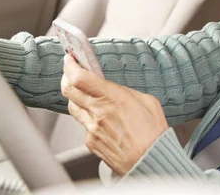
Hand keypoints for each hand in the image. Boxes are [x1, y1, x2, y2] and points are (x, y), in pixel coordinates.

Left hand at [61, 54, 168, 175]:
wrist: (151, 161)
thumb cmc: (153, 133)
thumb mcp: (147, 101)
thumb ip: (126, 92)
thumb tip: (115, 89)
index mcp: (113, 97)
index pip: (79, 77)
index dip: (70, 65)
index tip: (70, 59)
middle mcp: (99, 112)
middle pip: (68, 89)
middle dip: (66, 76)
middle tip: (70, 71)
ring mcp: (92, 128)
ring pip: (72, 107)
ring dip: (75, 96)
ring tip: (83, 93)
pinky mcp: (91, 142)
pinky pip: (83, 125)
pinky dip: (88, 118)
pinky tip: (100, 119)